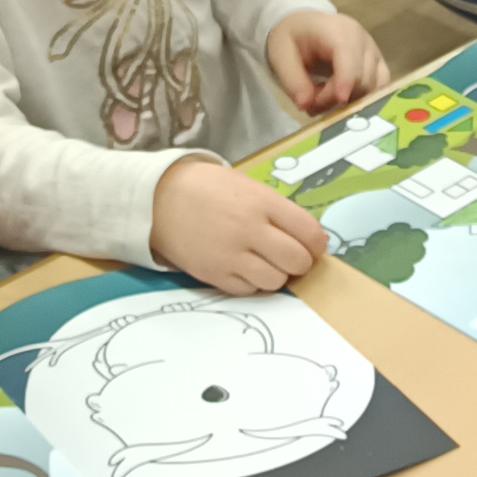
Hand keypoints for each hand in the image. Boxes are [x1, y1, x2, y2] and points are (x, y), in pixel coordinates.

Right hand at [150, 153, 326, 292]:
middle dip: (301, 262)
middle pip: (297, 261)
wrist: (159, 199)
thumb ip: (277, 210)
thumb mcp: (247, 186)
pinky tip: (246, 268)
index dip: (317, 243)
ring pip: (276, 281)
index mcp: (261, 202)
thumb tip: (308, 238)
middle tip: (292, 256)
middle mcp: (249, 230)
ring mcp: (230, 256)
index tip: (313, 245)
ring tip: (267, 263)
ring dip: (278, 275)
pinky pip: (249, 290)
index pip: (309, 232)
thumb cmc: (208, 188)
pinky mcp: (214, 275)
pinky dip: (253, 283)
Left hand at [266, 7, 389, 114]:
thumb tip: (306, 104)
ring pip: (373, 86)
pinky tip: (341, 97)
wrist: (305, 27)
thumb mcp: (281, 56)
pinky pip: (379, 87)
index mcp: (337, 30)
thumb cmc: (293, 38)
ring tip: (325, 95)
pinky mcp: (378, 64)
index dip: (346, 80)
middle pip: (362, 77)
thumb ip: (293, 81)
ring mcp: (374, 52)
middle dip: (337, 96)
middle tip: (312, 99)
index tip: (339, 100)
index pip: (349, 57)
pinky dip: (362, 98)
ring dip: (350, 100)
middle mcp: (362, 39)